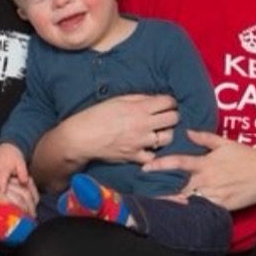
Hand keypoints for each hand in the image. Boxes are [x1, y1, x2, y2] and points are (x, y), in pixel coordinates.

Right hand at [65, 93, 180, 165]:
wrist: (81, 137)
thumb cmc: (96, 115)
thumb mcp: (117, 100)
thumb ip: (138, 98)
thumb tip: (154, 99)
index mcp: (139, 108)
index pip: (168, 102)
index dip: (170, 101)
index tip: (167, 103)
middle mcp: (143, 124)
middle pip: (173, 118)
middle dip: (172, 115)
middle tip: (166, 116)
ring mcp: (141, 142)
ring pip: (168, 137)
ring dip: (165, 133)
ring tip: (158, 131)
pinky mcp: (135, 156)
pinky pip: (153, 155)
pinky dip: (152, 152)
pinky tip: (148, 147)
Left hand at [143, 129, 255, 211]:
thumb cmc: (247, 156)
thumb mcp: (225, 142)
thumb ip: (204, 137)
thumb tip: (186, 131)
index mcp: (205, 163)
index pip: (177, 163)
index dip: (159, 165)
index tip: (144, 168)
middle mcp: (207, 179)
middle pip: (178, 188)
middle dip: (161, 193)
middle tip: (144, 196)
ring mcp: (214, 194)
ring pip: (189, 201)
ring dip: (174, 204)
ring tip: (156, 209)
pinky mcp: (222, 206)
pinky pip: (204, 210)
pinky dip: (192, 212)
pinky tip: (180, 217)